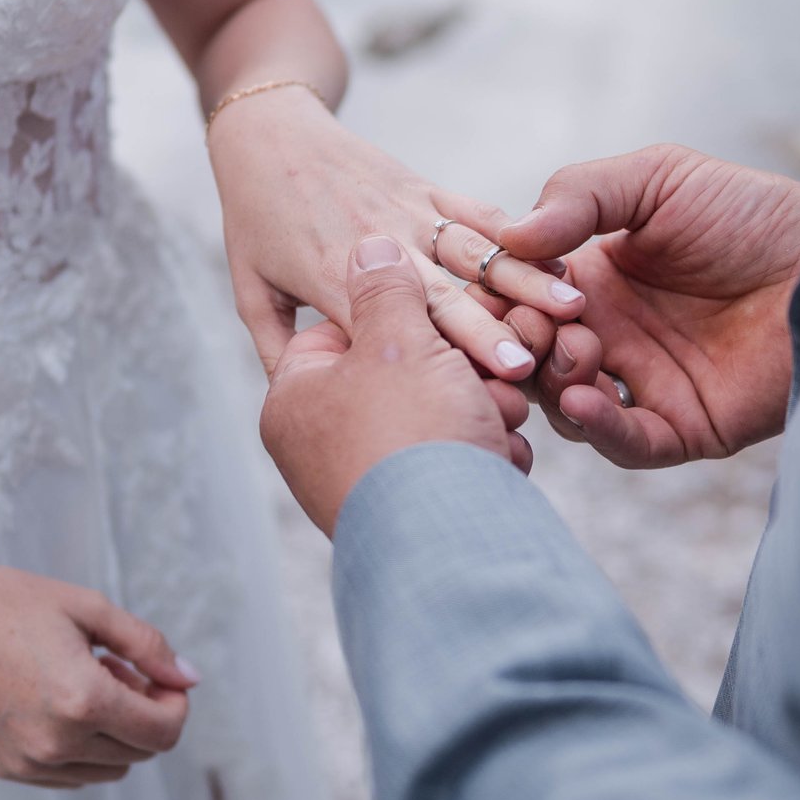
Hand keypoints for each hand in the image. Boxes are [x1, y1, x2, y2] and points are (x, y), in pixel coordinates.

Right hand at [0, 553, 199, 787]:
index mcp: (82, 702)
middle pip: (140, 753)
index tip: (158, 674)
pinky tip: (58, 703)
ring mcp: (29, 763)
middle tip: (116, 668)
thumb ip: (149, 646)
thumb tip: (190, 678)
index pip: (164, 733)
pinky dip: (82, 748)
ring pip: (109, 770)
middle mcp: (56, 744)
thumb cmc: (9, 603)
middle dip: (145, 713)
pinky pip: (71, 775)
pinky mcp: (7, 770)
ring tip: (85, 683)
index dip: (175, 704)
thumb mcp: (90, 608)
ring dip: (115, 733)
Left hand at [206, 88, 586, 377]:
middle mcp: (379, 247)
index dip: (448, 354)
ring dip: (524, 279)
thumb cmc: (254, 221)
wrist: (266, 133)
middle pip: (445, 295)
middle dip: (493, 329)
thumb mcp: (251, 291)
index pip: (399, 328)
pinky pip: (474, 211)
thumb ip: (275, 349)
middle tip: (540, 360)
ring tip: (570, 305)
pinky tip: (555, 254)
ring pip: (474, 251)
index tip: (495, 381)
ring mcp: (406, 213)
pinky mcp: (422, 188)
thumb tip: (297, 403)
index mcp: (334, 282)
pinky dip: (514, 233)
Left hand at [260, 235, 536, 533]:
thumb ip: (383, 286)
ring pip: (437, 416)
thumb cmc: (410, 437)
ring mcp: (370, 482)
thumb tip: (370, 246)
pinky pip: (457, 460)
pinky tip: (504, 455)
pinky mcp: (420, 511)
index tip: (444, 319)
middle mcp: (322, 444)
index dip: (404, 315)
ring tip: (498, 416)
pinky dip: (485, 453)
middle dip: (455, 372)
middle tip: (484, 374)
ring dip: (479, 409)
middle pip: (399, 374)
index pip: (345, 327)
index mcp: (295, 400)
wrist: (452, 553)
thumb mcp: (394, 339)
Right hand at [464, 145, 799, 467]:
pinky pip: (628, 442)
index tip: (502, 284)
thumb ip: (582, 195)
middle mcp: (610, 336)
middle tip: (534, 328)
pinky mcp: (683, 426)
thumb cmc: (747, 211)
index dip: (503, 296)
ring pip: (567, 405)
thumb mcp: (657, 180)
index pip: (520, 299)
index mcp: (591, 280)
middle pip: (533, 357)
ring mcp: (643, 384)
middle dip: (522, 344)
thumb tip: (511, 235)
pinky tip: (584, 400)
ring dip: (556, 381)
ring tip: (575, 351)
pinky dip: (599, 428)